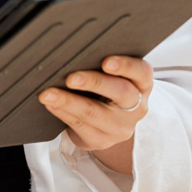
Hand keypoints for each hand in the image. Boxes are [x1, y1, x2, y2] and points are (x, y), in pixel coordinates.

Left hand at [39, 56, 151, 175]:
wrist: (110, 124)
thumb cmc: (109, 90)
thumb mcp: (116, 77)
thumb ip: (104, 64)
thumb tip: (75, 51)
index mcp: (142, 84)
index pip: (141, 72)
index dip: (125, 65)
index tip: (106, 62)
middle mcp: (136, 106)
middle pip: (120, 92)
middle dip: (93, 83)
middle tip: (70, 78)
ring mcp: (120, 127)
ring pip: (94, 113)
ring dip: (68, 101)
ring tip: (48, 93)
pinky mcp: (101, 140)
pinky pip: (79, 125)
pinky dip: (62, 112)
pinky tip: (51, 104)